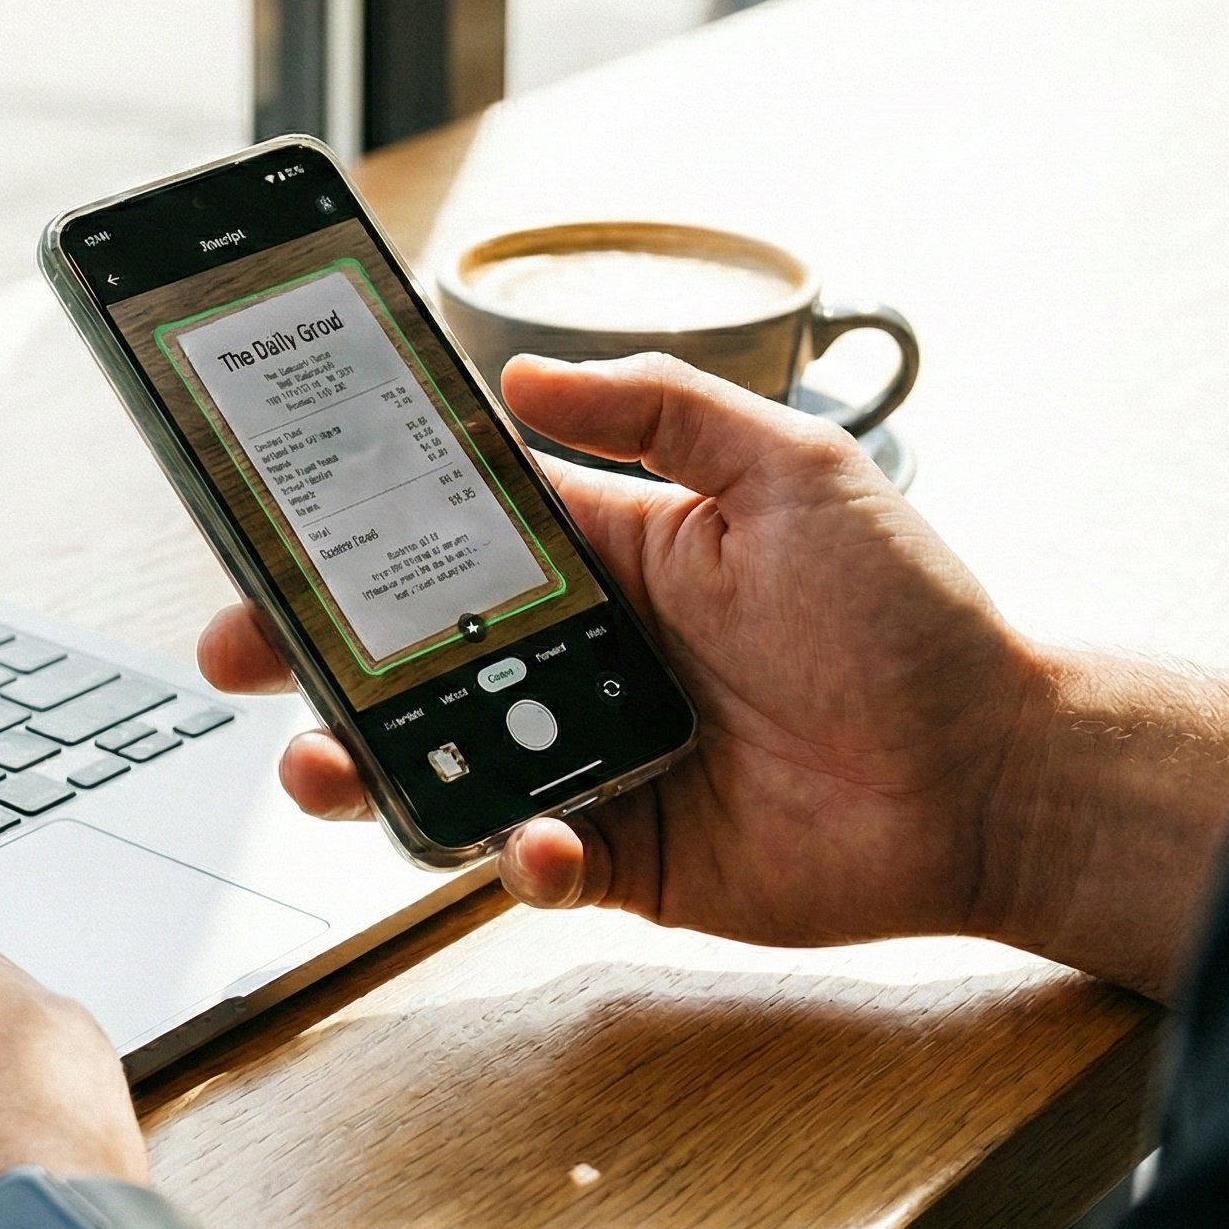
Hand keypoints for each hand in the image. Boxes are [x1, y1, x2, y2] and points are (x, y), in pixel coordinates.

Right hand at [201, 352, 1044, 949]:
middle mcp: (577, 656)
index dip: (351, 532)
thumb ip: (661, 407)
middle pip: (407, 654)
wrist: (992, 776)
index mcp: (603, 555)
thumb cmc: (909, 616)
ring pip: (437, 763)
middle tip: (236, 654)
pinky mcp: (619, 855)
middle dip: (307, 656)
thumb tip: (522, 369)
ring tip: (322, 769)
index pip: (445, 534)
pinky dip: (513, 855)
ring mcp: (587, 756)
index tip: (269, 527)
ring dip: (363, 767)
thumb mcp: (793, 468)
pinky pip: (526, 858)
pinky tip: (539, 842)